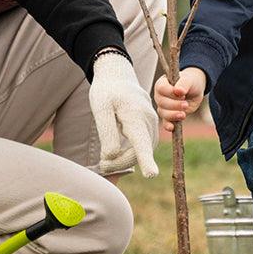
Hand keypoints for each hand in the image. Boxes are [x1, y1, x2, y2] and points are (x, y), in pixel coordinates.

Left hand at [89, 51, 159, 177]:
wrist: (119, 78)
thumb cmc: (107, 93)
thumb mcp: (100, 109)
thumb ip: (106, 133)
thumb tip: (112, 156)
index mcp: (134, 115)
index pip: (140, 142)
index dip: (145, 160)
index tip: (151, 175)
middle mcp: (148, 121)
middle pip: (138, 152)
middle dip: (119, 162)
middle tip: (101, 164)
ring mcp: (152, 125)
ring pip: (142, 151)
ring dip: (124, 159)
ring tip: (105, 158)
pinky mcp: (151, 129)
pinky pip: (143, 147)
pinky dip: (130, 153)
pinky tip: (117, 149)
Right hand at [154, 67, 206, 134]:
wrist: (195, 89)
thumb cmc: (190, 82)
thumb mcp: (189, 80)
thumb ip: (183, 84)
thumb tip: (178, 91)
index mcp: (162, 84)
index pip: (161, 88)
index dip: (170, 92)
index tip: (182, 93)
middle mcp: (160, 96)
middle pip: (162, 102)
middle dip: (174, 105)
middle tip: (185, 104)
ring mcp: (163, 107)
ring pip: (163, 113)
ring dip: (173, 115)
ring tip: (183, 114)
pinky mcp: (169, 116)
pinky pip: (166, 122)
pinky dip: (168, 125)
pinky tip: (172, 128)